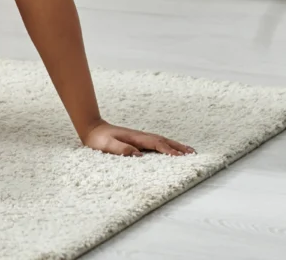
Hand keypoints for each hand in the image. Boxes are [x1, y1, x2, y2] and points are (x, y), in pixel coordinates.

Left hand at [81, 120, 195, 156]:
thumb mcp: (106, 145)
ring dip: (175, 145)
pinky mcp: (138, 140)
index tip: (181, 157)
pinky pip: (156, 142)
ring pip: (161, 140)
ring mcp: (140, 137)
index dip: (168, 151)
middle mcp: (140, 136)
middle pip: (163, 140)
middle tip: (193, 153)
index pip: (155, 144)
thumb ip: (121, 149)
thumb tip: (138, 155)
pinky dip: (167, 145)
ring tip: (189, 151)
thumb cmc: (98, 139)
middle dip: (178, 147)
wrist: (93, 128)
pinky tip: (170, 149)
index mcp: (135, 138)